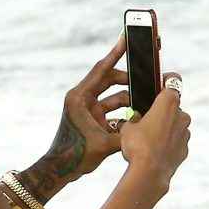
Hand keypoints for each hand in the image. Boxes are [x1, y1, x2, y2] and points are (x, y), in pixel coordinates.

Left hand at [44, 32, 136, 180]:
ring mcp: (87, 109)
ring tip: (148, 102)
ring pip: (114, 97)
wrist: (59, 170)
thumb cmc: (74, 156)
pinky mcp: (92, 118)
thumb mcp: (104, 144)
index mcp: (79, 98)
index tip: (127, 37)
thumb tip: (149, 124)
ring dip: (130, 99)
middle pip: (110, 80)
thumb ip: (128, 133)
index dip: (116, 53)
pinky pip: (112, 110)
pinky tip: (139, 118)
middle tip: (149, 78)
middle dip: (131, 80)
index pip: (101, 70)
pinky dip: (125, 113)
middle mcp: (82, 99)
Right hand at [120, 73, 189, 189]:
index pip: (173, 80)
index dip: (165, 79)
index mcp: (168, 102)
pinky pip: (176, 141)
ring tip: (147, 139)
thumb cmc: (137, 146)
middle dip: (160, 110)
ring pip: (174, 125)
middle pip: (172, 106)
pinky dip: (167, 143)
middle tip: (144, 118)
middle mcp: (182, 115)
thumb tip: (135, 119)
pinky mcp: (185, 149)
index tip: (159, 81)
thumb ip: (133, 118)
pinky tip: (153, 151)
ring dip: (164, 128)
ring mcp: (185, 133)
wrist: (149, 173)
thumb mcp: (126, 127)